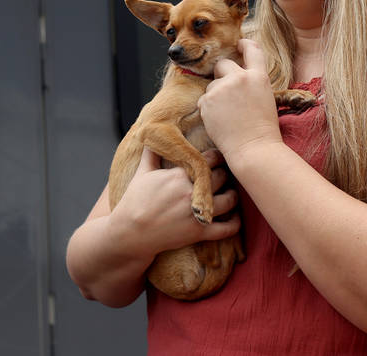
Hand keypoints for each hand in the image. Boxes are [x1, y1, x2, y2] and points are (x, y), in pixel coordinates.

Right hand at [108, 147, 240, 258]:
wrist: (130, 232)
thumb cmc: (134, 200)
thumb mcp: (142, 172)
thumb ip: (151, 153)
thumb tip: (151, 134)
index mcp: (179, 175)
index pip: (208, 160)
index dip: (216, 157)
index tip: (218, 158)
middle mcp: (191, 192)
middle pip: (221, 177)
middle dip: (225, 175)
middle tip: (226, 175)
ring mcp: (197, 213)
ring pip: (229, 200)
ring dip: (233, 196)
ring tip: (231, 194)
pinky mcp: (199, 232)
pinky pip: (227, 228)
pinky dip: (235, 223)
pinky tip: (234, 217)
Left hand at [198, 38, 281, 162]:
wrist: (254, 149)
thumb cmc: (262, 130)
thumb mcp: (265, 99)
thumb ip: (251, 83)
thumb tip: (239, 76)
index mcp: (258, 77)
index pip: (253, 49)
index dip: (245, 44)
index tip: (240, 43)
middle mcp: (240, 78)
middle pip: (223, 64)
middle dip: (221, 74)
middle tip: (226, 92)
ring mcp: (221, 88)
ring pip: (212, 85)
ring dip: (215, 96)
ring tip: (228, 116)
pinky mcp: (207, 100)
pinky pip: (204, 99)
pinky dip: (208, 109)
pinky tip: (220, 121)